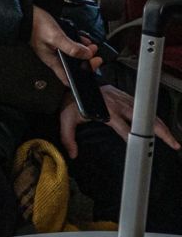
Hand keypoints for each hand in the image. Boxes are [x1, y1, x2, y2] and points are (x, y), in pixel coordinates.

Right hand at [30, 5, 98, 81]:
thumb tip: (87, 55)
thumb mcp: (56, 37)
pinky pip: (70, 47)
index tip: (92, 68)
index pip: (68, 78)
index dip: (81, 77)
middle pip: (74, 66)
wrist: (27, 14)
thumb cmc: (36, 26)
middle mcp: (55, 58)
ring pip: (74, 56)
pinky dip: (79, 44)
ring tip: (90, 45)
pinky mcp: (56, 42)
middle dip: (87, 61)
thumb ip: (71, 47)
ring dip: (84, 52)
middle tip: (94, 53)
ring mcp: (55, 50)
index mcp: (53, 61)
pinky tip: (82, 39)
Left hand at [60, 86, 181, 158]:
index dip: (133, 138)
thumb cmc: (73, 101)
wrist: (77, 82)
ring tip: (172, 139)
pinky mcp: (128, 98)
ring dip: (161, 126)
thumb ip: (67, 137)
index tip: (141, 148)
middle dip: (158, 131)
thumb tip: (73, 154)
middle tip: (171, 143)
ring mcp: (125, 100)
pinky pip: (145, 110)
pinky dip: (156, 119)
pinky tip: (163, 128)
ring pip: (148, 114)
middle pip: (143, 119)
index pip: (124, 127)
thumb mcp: (65, 118)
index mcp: (106, 110)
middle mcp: (118, 105)